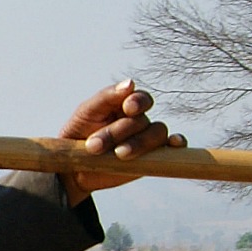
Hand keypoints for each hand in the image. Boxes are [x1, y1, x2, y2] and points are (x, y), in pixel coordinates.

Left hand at [59, 79, 182, 196]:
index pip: (140, 99)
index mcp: (124, 106)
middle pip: (142, 121)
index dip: (138, 101)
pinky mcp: (153, 158)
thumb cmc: (78, 135)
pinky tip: (174, 145)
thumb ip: (107, 97)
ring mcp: (148, 140)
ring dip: (139, 143)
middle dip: (118, 132)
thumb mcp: (86, 113)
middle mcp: (139, 121)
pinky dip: (177, 144)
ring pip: (157, 134)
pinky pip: (171, 148)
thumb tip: (130, 83)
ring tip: (118, 154)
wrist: (74, 168)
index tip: (127, 108)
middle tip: (94, 146)